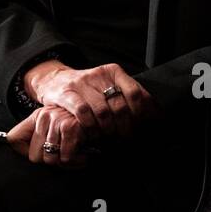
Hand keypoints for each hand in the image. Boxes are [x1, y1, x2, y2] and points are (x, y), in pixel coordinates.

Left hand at [5, 105, 90, 168]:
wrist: (101, 112)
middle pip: (34, 157)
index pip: (12, 138)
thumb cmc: (78, 126)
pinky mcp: (69, 127)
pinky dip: (75, 161)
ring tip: (74, 157)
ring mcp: (56, 121)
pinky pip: (65, 158)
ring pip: (50, 160)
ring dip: (64, 164)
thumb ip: (42, 138)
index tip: (37, 154)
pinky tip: (82, 155)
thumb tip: (30, 157)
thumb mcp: (56, 126)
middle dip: (50, 161)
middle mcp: (43, 117)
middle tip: (63, 157)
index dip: (22, 152)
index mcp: (36, 117)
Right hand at [24, 60, 161, 140]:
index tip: (146, 128)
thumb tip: (156, 115)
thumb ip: (128, 95)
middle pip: (120, 106)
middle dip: (126, 128)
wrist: (54, 79)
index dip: (143, 113)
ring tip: (111, 139)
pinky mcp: (66, 94)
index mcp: (113, 72)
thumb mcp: (108, 86)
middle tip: (127, 139)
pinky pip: (83, 114)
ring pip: (103, 112)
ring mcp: (81, 83)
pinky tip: (93, 134)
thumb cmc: (88, 88)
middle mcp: (98, 75)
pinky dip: (91, 128)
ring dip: (109, 131)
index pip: (135, 92)